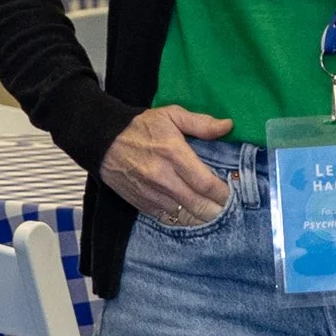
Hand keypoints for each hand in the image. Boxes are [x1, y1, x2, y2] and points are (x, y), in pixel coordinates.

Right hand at [100, 105, 233, 224]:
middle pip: (199, 206)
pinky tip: (192, 215)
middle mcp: (163, 178)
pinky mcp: (142, 204)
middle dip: (217, 210)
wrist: (103, 141)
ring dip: (202, 218)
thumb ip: (201, 123)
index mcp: (174, 154)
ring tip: (214, 214)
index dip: (224, 194)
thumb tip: (228, 126)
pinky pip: (168, 219)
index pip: (206, 184)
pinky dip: (182, 219)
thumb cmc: (140, 127)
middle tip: (228, 208)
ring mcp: (152, 194)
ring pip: (185, 217)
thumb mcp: (171, 115)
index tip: (233, 194)